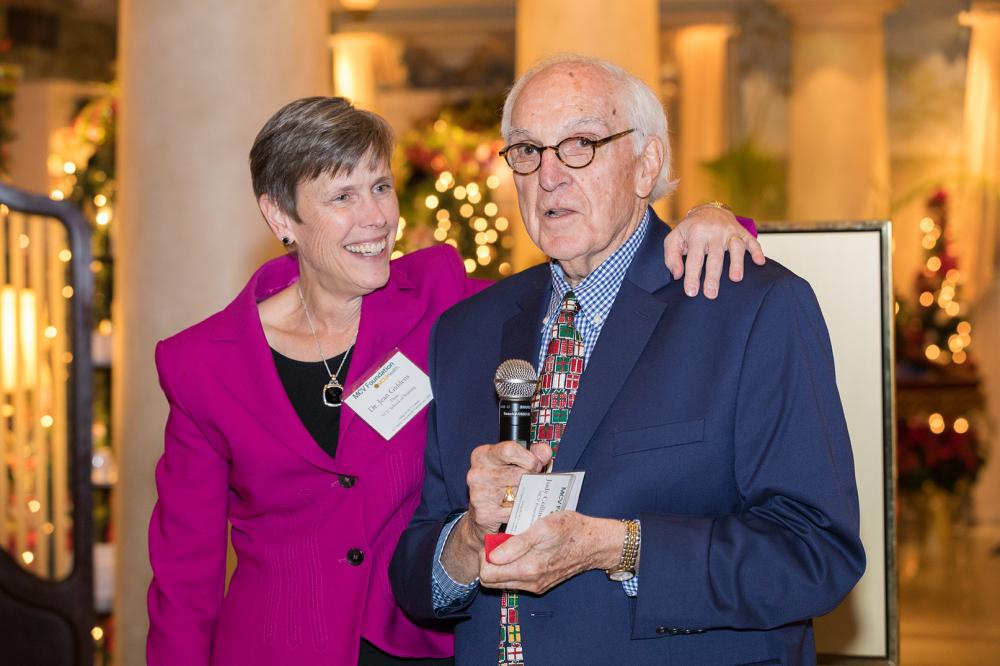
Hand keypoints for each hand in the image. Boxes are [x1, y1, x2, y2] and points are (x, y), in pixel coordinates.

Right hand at [464, 441, 551, 540]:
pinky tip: (518, 509)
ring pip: (519, 494)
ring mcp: (479, 494)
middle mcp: (477, 473)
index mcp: (483, 455)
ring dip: (527, 496)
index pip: (509, 450)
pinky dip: (521, 511)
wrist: (482, 512)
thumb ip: (533, 453)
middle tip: (533, 483)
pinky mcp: (484, 514)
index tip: (535, 465)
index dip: (528, 458)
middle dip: (531, 479)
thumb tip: (545, 452)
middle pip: (518, 473)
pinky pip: (515, 512)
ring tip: (525, 495)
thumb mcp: (515, 462)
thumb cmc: (501, 482)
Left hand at [479, 512, 622, 594]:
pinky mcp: (541, 584)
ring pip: (503, 581)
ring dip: (501, 564)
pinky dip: (513, 566)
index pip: (486, 574)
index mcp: (528, 569)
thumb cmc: (571, 530)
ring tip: (514, 543)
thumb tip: (493, 556)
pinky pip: (516, 580)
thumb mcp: (543, 527)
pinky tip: (524, 550)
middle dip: (490, 561)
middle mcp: (530, 583)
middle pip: (491, 581)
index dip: (485, 555)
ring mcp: (535, 586)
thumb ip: (517, 544)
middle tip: (502, 541)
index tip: (495, 540)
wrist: (596, 543)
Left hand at [664, 204, 764, 298]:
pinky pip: (751, 241)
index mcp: (696, 234)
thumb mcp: (674, 238)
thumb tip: (677, 275)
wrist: (709, 209)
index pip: (694, 258)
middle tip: (711, 294)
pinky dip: (757, 251)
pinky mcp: (742, 232)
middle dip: (713, 276)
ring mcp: (730, 231)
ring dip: (737, 263)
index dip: (693, 276)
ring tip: (736, 279)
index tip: (692, 292)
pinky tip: (760, 262)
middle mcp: (714, 232)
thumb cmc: (690, 229)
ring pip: (735, 247)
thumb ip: (672, 256)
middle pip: (715, 256)